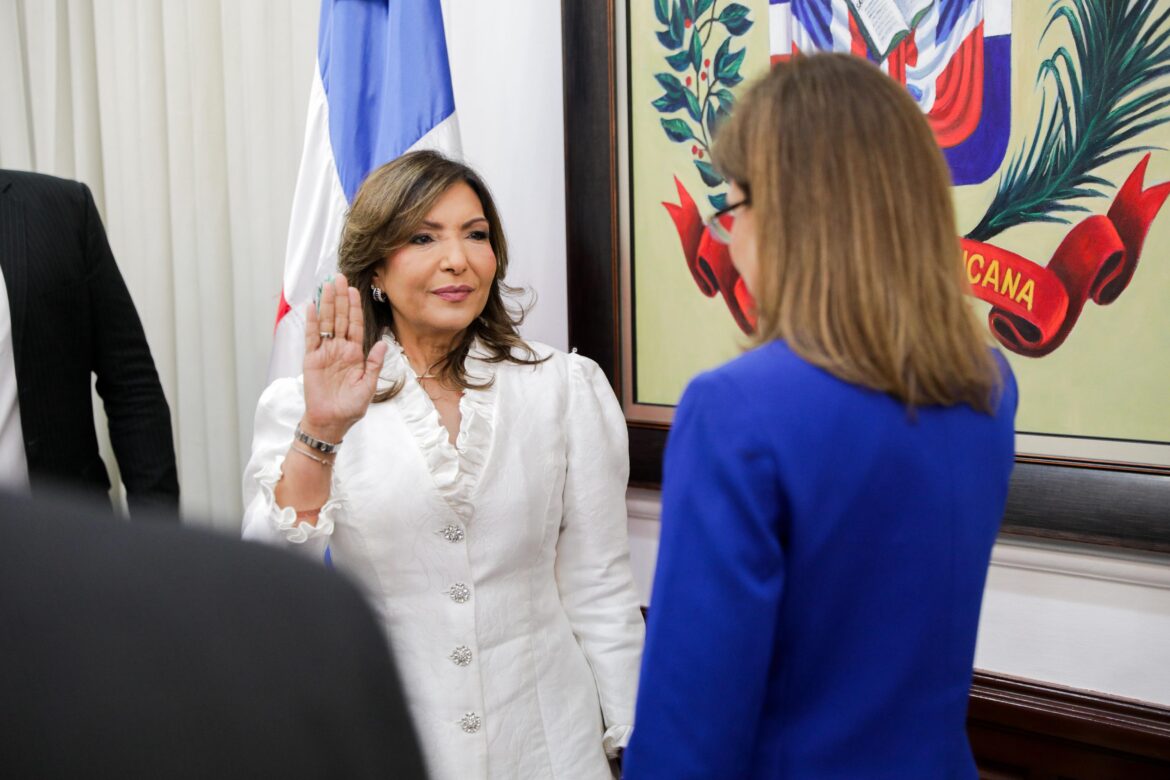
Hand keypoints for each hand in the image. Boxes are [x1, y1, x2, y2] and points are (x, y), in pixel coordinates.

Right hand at [301, 275, 388, 440]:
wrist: (331, 422)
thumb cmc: (350, 407)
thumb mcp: (368, 385)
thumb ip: (374, 363)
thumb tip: (382, 343)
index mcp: (355, 354)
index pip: (355, 324)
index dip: (354, 307)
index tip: (355, 289)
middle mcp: (339, 349)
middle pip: (340, 318)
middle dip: (340, 297)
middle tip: (340, 277)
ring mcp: (325, 352)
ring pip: (326, 322)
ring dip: (326, 303)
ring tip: (327, 284)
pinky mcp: (311, 359)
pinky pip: (311, 336)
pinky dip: (311, 321)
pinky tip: (312, 306)